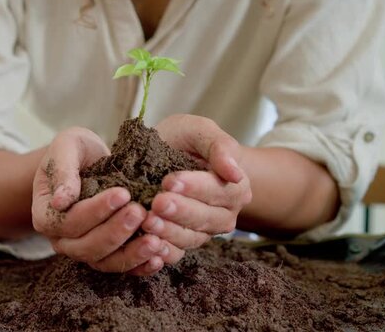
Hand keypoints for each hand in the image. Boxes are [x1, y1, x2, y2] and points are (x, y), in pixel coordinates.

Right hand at [32, 127, 169, 275]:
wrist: (90, 162)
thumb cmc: (76, 150)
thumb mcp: (67, 147)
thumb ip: (63, 170)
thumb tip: (60, 200)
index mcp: (46, 214)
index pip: (68, 221)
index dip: (95, 210)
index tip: (123, 193)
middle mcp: (61, 239)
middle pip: (86, 246)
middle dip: (115, 231)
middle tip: (140, 212)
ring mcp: (83, 250)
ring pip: (104, 261)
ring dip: (131, 253)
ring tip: (155, 240)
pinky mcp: (106, 255)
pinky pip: (121, 266)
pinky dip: (140, 265)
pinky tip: (160, 256)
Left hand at [142, 115, 251, 259]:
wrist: (167, 154)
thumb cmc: (185, 140)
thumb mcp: (199, 131)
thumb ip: (219, 146)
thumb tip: (236, 173)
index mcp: (235, 185)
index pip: (217, 188)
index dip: (194, 186)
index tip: (169, 181)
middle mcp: (225, 212)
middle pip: (206, 217)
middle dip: (180, 211)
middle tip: (157, 203)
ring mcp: (205, 231)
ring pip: (192, 237)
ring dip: (170, 232)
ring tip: (148, 222)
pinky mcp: (185, 243)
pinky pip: (179, 253)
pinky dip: (165, 252)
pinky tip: (150, 246)